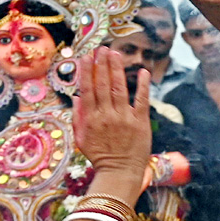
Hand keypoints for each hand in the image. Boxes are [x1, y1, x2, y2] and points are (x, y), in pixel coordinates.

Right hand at [73, 48, 151, 200]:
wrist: (119, 172)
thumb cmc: (100, 156)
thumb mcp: (81, 139)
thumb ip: (78, 118)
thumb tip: (76, 98)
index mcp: (91, 119)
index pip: (87, 90)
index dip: (87, 71)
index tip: (86, 56)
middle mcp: (106, 115)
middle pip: (103, 85)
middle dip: (101, 64)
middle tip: (101, 48)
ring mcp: (124, 117)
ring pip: (119, 88)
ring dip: (117, 69)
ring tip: (115, 54)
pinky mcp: (140, 121)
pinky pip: (142, 100)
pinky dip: (142, 85)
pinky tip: (142, 71)